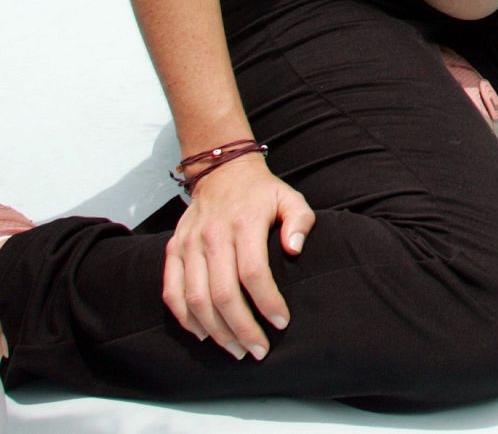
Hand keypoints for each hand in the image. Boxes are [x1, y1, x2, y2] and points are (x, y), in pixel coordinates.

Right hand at [162, 154, 314, 360]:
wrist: (221, 172)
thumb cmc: (262, 193)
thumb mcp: (290, 197)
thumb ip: (300, 220)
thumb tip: (295, 249)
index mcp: (244, 223)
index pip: (254, 273)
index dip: (267, 302)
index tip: (282, 323)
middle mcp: (212, 236)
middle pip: (223, 294)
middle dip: (242, 328)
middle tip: (258, 350)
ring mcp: (188, 245)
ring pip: (195, 299)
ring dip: (215, 332)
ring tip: (236, 350)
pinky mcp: (172, 251)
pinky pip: (171, 292)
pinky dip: (185, 319)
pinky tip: (205, 335)